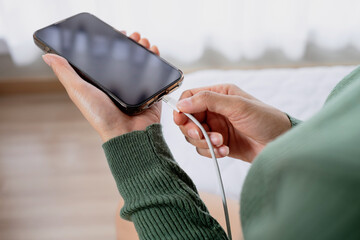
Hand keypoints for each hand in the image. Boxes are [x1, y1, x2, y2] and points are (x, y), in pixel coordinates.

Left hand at [43, 32, 160, 141]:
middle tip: (134, 36)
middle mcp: (118, 84)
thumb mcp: (78, 91)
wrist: (126, 133)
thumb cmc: (101, 116)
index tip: (117, 34)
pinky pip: (155, 74)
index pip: (107, 57)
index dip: (113, 44)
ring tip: (144, 42)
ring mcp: (135, 88)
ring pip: (141, 63)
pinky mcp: (150, 93)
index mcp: (101, 82)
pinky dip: (156, 61)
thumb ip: (66, 73)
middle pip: (126, 58)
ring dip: (143, 49)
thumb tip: (48, 56)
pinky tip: (154, 51)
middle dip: (131, 44)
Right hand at [173, 84, 290, 161]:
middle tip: (202, 136)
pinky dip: (211, 151)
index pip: (190, 97)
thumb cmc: (265, 119)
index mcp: (218, 94)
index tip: (181, 120)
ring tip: (221, 143)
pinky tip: (225, 151)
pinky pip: (204, 149)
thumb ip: (208, 101)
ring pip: (194, 136)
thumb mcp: (237, 105)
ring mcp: (216, 128)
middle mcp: (214, 110)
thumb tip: (183, 103)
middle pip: (188, 119)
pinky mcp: (219, 144)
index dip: (182, 109)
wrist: (280, 144)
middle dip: (193, 130)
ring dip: (205, 142)